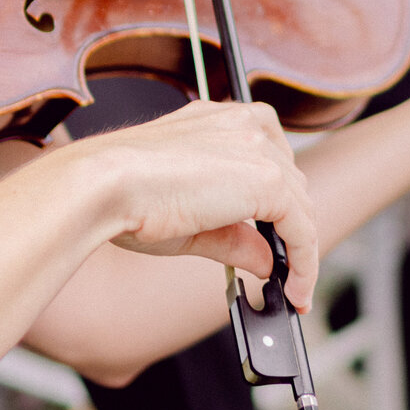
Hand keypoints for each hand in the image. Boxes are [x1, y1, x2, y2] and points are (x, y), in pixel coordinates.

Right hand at [90, 100, 317, 311]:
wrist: (104, 184)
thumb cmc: (125, 195)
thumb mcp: (190, 218)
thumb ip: (234, 236)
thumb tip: (266, 260)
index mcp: (219, 120)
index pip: (267, 155)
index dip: (278, 198)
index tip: (276, 232)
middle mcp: (242, 124)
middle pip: (289, 179)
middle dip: (290, 225)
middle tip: (287, 266)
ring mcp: (257, 148)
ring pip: (299, 204)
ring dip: (301, 248)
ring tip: (294, 287)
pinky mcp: (267, 180)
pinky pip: (302, 228)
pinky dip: (305, 263)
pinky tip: (297, 290)